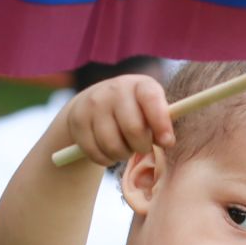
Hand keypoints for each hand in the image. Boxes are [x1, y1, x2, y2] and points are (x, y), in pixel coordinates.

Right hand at [59, 74, 174, 168]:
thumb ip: (161, 122)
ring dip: (123, 154)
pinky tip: (108, 150)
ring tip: (125, 147)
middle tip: (142, 147)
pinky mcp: (78, 121)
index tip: (168, 142)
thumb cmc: (133, 111)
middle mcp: (115, 90)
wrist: (91, 103)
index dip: (161, 123)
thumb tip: (166, 141)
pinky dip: (106, 160)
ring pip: (113, 146)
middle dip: (142, 146)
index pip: (151, 100)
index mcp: (139, 84)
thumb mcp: (149, 109)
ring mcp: (94, 104)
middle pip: (133, 129)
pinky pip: (96, 153)